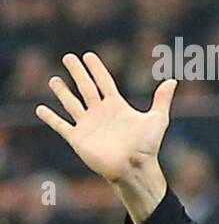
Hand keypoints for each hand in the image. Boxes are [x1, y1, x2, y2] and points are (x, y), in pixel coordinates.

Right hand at [36, 53, 175, 222]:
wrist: (134, 167)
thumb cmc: (147, 146)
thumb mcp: (157, 119)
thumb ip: (162, 99)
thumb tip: (173, 81)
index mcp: (117, 106)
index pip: (104, 82)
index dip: (96, 68)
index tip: (88, 55)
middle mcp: (100, 113)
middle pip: (86, 87)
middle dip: (77, 72)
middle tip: (68, 57)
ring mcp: (88, 125)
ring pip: (71, 103)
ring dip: (62, 91)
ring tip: (53, 79)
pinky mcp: (77, 138)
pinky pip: (60, 125)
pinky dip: (50, 117)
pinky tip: (40, 109)